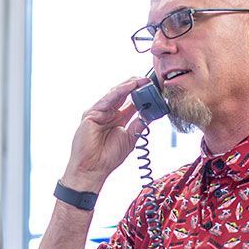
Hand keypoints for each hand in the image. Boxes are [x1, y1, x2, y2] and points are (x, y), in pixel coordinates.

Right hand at [61, 77, 150, 191]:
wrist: (93, 169)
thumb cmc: (108, 157)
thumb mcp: (130, 137)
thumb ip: (139, 124)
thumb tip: (152, 113)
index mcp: (118, 119)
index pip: (132, 103)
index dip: (143, 95)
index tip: (156, 89)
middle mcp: (108, 114)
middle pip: (124, 95)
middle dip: (137, 86)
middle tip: (151, 80)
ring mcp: (99, 112)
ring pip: (116, 94)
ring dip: (130, 85)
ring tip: (143, 80)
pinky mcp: (92, 113)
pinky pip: (107, 99)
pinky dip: (119, 91)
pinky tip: (130, 86)